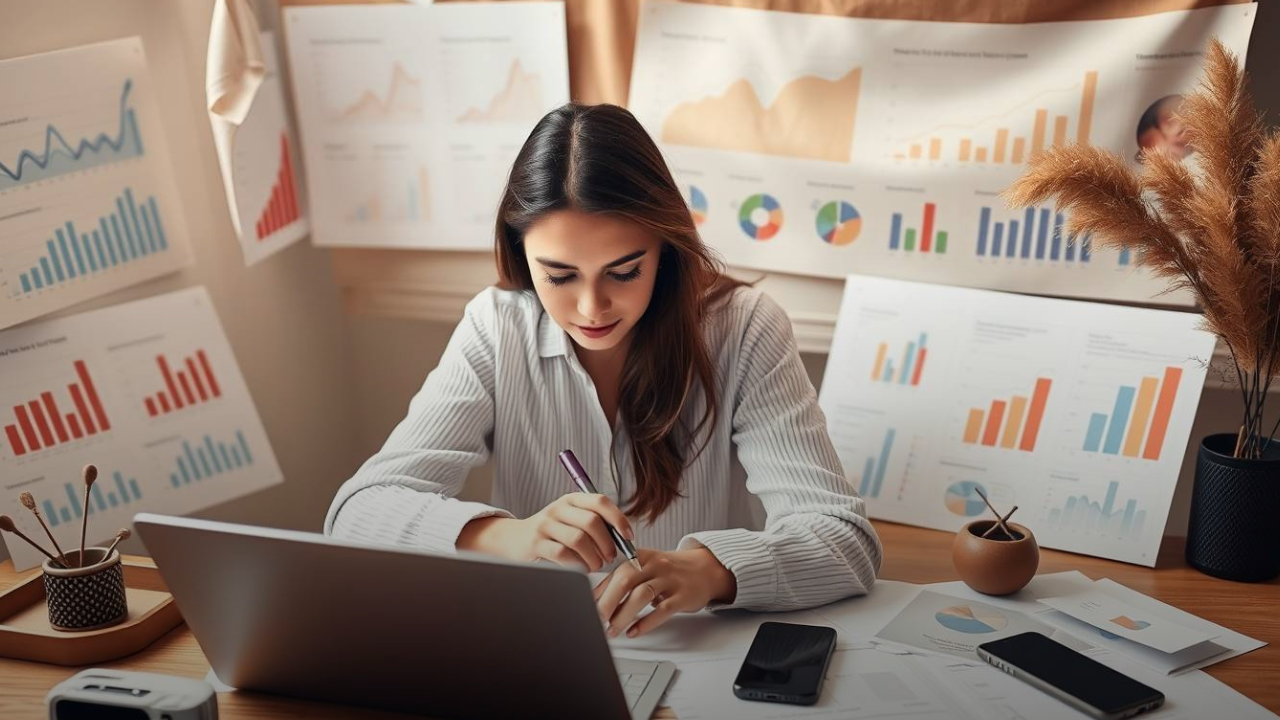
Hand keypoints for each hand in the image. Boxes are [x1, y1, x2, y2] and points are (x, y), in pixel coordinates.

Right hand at [457, 493, 633, 571]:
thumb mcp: (572, 521)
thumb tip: (625, 539)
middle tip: (611, 557)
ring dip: (593, 556)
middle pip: (591, 521)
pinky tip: (580, 569)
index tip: (629, 537)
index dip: (618, 519)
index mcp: (572, 499)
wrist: (514, 540)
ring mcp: (545, 524)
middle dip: (607, 543)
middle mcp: (558, 508)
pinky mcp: (535, 542)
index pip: (600, 501)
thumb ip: (596, 525)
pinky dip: (577, 564)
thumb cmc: (553, 534)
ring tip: (596, 566)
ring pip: (578, 539)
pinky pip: (562, 554)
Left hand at [593, 547, 735, 637]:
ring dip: (624, 615)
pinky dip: (646, 623)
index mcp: (641, 556)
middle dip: (608, 602)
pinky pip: (662, 610)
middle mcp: (654, 565)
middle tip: (597, 619)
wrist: (705, 569)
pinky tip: (634, 632)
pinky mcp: (683, 596)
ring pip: (642, 595)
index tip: (587, 607)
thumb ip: (624, 579)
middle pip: (626, 580)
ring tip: (613, 630)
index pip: (615, 572)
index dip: (599, 591)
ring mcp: (670, 580)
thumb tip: (596, 598)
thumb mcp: (646, 567)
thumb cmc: (669, 571)